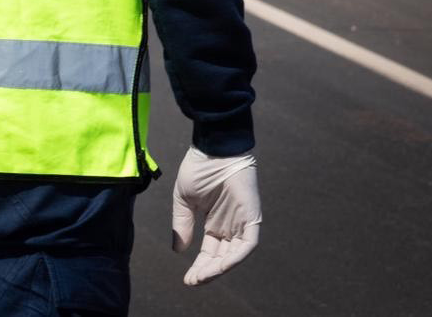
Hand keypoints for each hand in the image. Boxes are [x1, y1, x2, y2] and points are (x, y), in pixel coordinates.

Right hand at [171, 146, 261, 285]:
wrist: (213, 148)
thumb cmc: (199, 169)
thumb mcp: (184, 200)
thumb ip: (181, 225)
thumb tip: (178, 251)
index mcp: (214, 222)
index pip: (209, 252)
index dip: (199, 266)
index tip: (187, 280)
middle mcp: (229, 226)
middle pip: (221, 257)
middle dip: (207, 272)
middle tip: (193, 282)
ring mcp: (242, 223)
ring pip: (234, 255)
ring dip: (220, 268)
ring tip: (203, 277)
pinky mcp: (252, 218)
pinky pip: (248, 244)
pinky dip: (236, 256)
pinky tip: (221, 264)